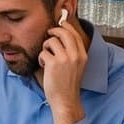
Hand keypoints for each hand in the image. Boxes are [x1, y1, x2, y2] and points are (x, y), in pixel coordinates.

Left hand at [38, 9, 88, 123]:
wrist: (66, 100)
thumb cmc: (68, 84)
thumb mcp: (77, 66)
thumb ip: (72, 52)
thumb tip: (61, 36)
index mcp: (82, 55)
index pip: (74, 34)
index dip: (66, 26)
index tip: (60, 24)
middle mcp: (75, 55)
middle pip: (64, 32)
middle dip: (54, 30)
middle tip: (48, 33)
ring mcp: (65, 58)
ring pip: (51, 41)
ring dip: (45, 47)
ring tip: (46, 57)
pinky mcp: (53, 63)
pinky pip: (43, 52)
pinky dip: (41, 58)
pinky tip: (43, 66)